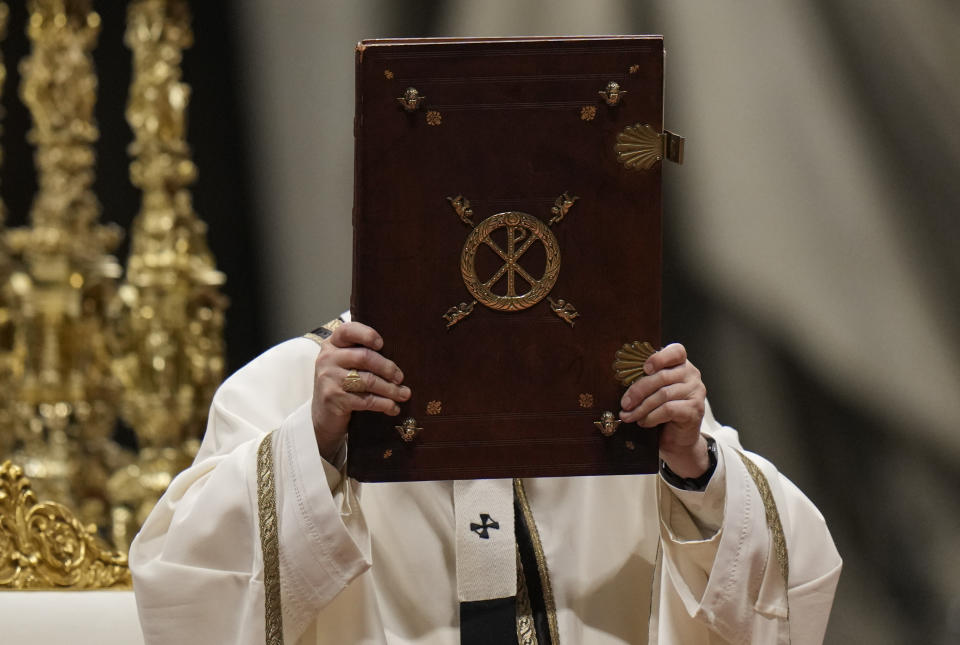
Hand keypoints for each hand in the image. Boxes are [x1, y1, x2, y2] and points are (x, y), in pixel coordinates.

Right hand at [311, 322, 410, 462]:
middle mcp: (327, 359)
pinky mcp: (334, 399)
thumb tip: (400, 353)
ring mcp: (329, 379)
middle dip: (388, 368)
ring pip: (368, 380)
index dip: (367, 335)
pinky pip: (366, 400)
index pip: (348, 331)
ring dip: (390, 389)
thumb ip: (363, 354)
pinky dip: (384, 404)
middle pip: (364, 357)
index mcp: (332, 344)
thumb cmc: (342, 384)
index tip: (382, 344)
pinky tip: (393, 408)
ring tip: (404, 394)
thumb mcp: (346, 364)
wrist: (324, 415)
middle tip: (401, 377)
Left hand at [618, 343, 708, 477]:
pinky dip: (651, 416)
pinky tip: (643, 422)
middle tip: (624, 403)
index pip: (676, 351)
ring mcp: (696, 392)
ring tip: (628, 416)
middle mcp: (692, 375)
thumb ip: (646, 380)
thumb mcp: (653, 392)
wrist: (677, 439)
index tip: (644, 368)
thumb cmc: (662, 412)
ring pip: (663, 394)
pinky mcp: (695, 410)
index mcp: (681, 364)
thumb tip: (622, 379)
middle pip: (662, 376)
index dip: (659, 358)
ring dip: (641, 407)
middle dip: (638, 390)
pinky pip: (668, 409)